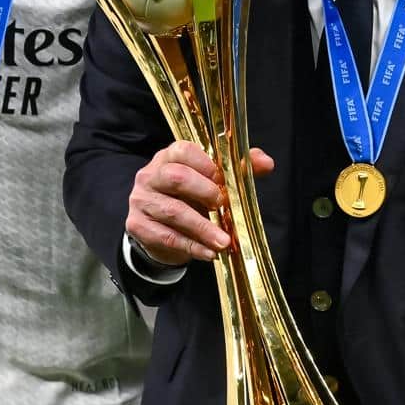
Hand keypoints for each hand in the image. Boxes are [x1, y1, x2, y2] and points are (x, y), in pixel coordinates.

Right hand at [125, 141, 274, 265]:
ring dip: (202, 228)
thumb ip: (237, 169)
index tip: (222, 180)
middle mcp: (151, 175)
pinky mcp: (138, 226)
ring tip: (223, 242)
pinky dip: (191, 246)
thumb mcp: (213, 182)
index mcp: (169, 157)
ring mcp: (141, 200)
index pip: (183, 151)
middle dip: (203, 192)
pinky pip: (166, 237)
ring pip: (172, 212)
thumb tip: (267, 162)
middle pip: (175, 178)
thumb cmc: (191, 198)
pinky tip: (209, 253)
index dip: (205, 165)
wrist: (162, 229)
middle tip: (222, 207)